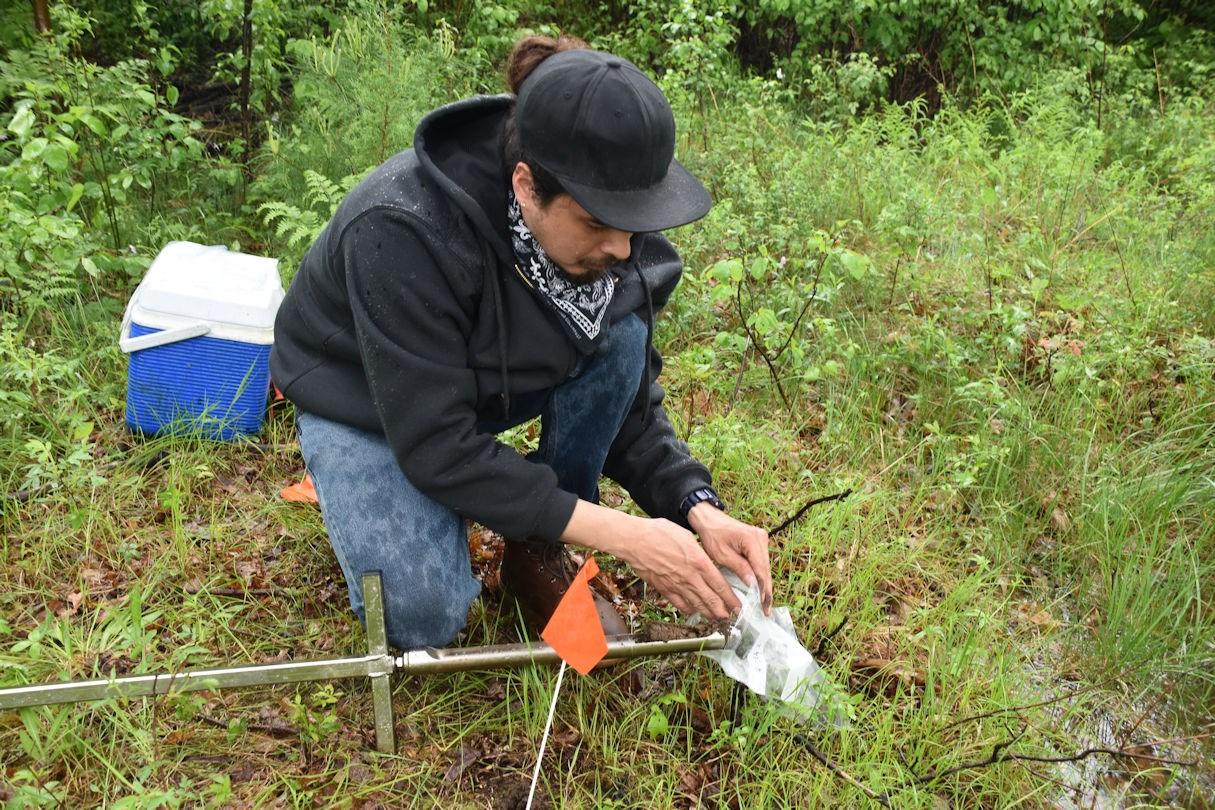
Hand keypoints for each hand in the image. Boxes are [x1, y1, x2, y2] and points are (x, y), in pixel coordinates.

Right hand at [620, 517, 741, 620]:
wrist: (635, 541)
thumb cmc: (659, 533)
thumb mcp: (686, 536)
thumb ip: (698, 552)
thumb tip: (705, 560)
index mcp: (699, 562)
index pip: (720, 585)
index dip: (732, 599)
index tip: (740, 607)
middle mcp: (690, 577)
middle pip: (711, 600)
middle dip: (724, 611)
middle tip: (732, 617)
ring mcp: (677, 585)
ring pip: (697, 605)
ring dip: (709, 613)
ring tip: (717, 618)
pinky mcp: (664, 589)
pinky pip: (680, 604)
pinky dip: (689, 609)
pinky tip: (694, 610)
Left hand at [688, 503, 771, 614]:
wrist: (709, 519)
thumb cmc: (712, 535)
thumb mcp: (722, 555)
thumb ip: (740, 568)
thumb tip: (753, 584)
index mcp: (752, 540)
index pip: (761, 570)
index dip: (763, 589)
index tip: (764, 605)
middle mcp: (761, 538)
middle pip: (766, 570)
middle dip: (766, 591)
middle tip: (766, 610)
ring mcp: (762, 539)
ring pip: (765, 567)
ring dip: (764, 585)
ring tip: (764, 605)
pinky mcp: (759, 542)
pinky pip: (761, 563)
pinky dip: (760, 576)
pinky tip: (759, 590)